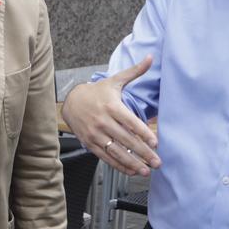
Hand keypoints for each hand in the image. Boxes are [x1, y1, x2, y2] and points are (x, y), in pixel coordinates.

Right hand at [62, 55, 159, 175]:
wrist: (71, 101)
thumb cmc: (98, 92)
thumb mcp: (115, 80)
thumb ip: (135, 72)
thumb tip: (151, 58)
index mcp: (112, 106)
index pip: (131, 122)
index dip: (144, 133)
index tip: (156, 143)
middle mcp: (104, 121)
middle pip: (127, 140)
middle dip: (143, 153)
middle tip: (157, 162)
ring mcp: (96, 134)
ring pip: (117, 151)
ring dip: (132, 163)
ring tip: (146, 170)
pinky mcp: (90, 143)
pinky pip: (106, 157)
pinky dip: (119, 165)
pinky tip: (131, 170)